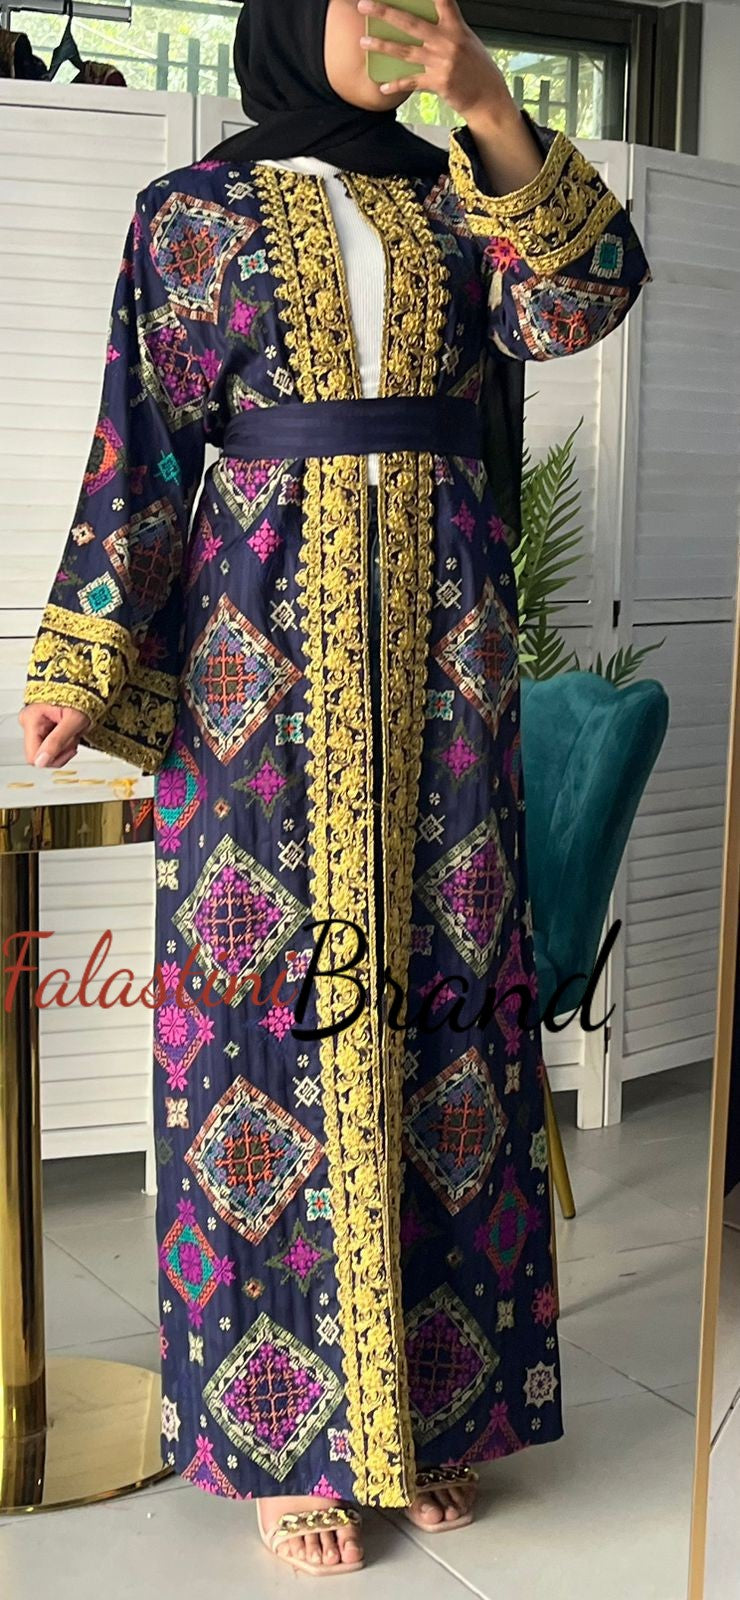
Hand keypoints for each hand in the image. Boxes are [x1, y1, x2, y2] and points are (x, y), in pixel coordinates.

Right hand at [18, 703, 91, 769]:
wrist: (84, 686)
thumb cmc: (80, 696)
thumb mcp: (73, 721)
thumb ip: (56, 742)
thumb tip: (41, 761)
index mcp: (31, 719)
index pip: (34, 757)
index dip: (53, 757)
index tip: (69, 747)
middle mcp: (28, 722)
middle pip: (41, 755)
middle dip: (61, 751)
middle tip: (73, 735)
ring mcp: (34, 725)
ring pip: (47, 752)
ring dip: (65, 747)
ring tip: (73, 731)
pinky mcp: (41, 728)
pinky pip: (51, 745)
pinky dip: (64, 743)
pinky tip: (70, 732)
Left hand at [357, 0, 516, 127]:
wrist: (488, 97)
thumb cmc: (477, 68)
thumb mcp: (466, 41)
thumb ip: (446, 30)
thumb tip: (420, 25)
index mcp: (456, 27)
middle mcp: (447, 42)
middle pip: (410, 23)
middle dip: (385, 12)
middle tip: (364, 5)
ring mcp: (441, 62)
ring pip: (405, 51)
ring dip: (382, 46)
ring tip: (363, 41)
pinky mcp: (437, 82)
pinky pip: (411, 82)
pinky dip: (396, 85)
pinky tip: (382, 86)